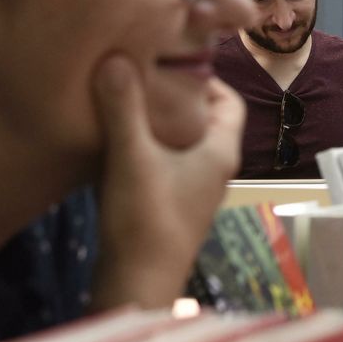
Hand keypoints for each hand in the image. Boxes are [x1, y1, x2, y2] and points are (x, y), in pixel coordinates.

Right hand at [88, 54, 244, 309]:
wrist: (137, 284)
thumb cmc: (146, 219)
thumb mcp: (132, 155)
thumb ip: (125, 107)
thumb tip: (118, 56)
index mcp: (220, 152)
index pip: (230, 102)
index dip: (208, 78)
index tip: (172, 61)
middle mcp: (213, 169)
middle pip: (203, 119)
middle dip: (176, 96)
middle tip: (144, 75)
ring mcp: (191, 189)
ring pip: (180, 142)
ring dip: (157, 122)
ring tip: (125, 100)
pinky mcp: (168, 205)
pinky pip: (162, 163)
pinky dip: (144, 146)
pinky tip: (112, 139)